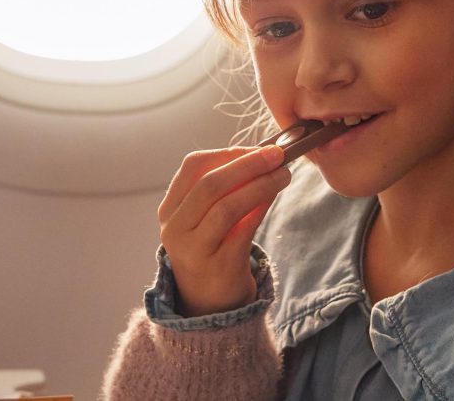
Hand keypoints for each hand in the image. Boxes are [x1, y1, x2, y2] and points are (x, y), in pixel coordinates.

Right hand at [157, 145, 291, 316]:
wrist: (209, 304)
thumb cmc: (213, 250)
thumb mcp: (207, 219)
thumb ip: (225, 191)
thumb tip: (262, 157)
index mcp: (170, 210)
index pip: (192, 167)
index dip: (226, 153)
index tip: (255, 149)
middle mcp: (175, 229)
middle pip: (210, 184)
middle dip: (247, 164)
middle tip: (277, 155)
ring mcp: (194, 250)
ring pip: (227, 206)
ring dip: (260, 185)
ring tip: (283, 175)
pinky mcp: (218, 267)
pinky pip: (243, 230)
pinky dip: (261, 208)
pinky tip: (275, 196)